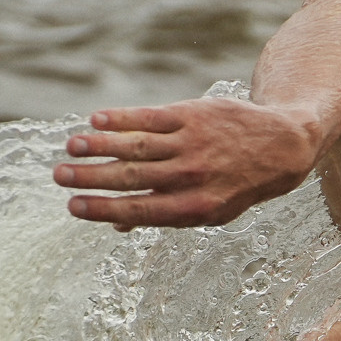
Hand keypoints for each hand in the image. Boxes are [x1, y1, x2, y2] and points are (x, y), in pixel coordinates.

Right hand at [54, 98, 324, 229]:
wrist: (281, 146)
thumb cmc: (236, 184)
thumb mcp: (210, 210)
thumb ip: (165, 214)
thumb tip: (117, 225)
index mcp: (195, 207)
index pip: (140, 210)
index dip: (103, 209)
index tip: (72, 206)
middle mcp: (193, 176)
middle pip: (132, 177)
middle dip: (92, 177)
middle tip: (58, 176)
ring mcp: (194, 143)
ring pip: (137, 144)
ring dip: (100, 144)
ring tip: (71, 146)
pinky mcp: (194, 114)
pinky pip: (152, 116)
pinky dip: (123, 118)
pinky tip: (97, 118)